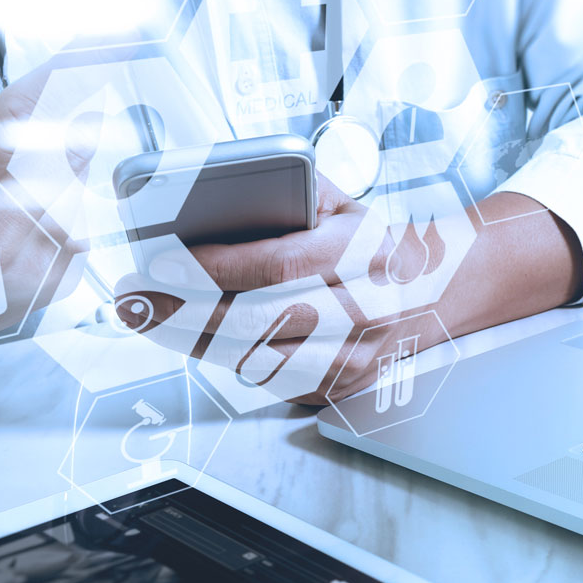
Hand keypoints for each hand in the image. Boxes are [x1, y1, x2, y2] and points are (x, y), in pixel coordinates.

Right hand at [0, 0, 77, 375]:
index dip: (62, 80)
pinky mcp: (48, 290)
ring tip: (11, 178)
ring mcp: (17, 273)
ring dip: (61, 166)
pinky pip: (84, 223)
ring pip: (78, 188)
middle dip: (64, 122)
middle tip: (46, 116)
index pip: (9, 122)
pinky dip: (64, 206)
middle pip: (59, 154)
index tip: (107, 41)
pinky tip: (23, 213)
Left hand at [120, 178, 582, 405]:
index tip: (157, 263)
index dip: (207, 269)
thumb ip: (293, 197)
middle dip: (182, 313)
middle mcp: (363, 310)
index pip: (273, 266)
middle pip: (255, 321)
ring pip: (258, 359)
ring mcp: (357, 355)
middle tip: (133, 302)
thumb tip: (219, 196)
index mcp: (362, 255)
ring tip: (156, 318)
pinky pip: (276, 380)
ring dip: (197, 341)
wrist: (449, 286)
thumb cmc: (385, 240)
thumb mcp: (348, 203)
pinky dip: (234, 360)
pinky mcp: (347, 385)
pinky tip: (206, 340)